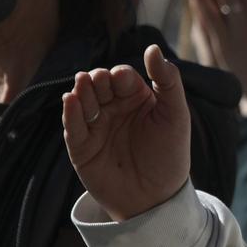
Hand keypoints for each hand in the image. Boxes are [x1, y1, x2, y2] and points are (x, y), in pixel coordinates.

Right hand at [63, 44, 191, 221]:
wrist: (157, 198)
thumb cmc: (170, 154)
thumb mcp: (175, 114)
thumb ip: (167, 81)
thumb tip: (153, 48)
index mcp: (135, 97)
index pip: (121, 77)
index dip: (119, 76)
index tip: (121, 79)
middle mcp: (113, 108)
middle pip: (99, 85)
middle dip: (97, 80)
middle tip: (98, 81)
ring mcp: (95, 127)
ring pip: (83, 102)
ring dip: (82, 92)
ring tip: (83, 85)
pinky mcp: (82, 147)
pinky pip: (72, 127)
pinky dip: (70, 113)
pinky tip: (71, 100)